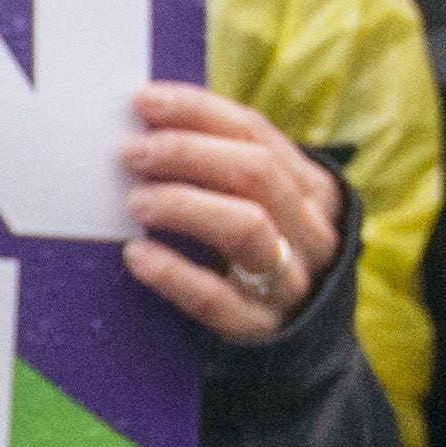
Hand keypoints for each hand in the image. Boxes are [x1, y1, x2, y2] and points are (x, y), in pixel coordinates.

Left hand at [120, 82, 349, 344]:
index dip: (199, 111)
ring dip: (184, 204)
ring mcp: (290, 282)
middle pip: (255, 172)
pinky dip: (173, 273)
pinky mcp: (260, 328)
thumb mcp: (265, 207)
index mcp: (313, 190)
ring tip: (135, 201)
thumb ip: (226, 169)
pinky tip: (137, 255)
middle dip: (188, 152)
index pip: (256, 132)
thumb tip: (151, 123)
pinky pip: (217, 299)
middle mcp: (311, 231)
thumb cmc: (265, 256)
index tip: (145, 101)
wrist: (300, 345)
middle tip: (132, 151)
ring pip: (246, 227)